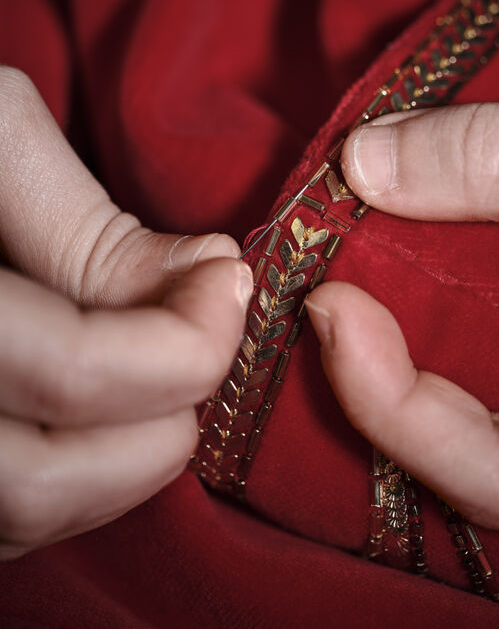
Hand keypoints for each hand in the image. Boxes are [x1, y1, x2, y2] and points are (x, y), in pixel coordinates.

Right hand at [0, 68, 251, 559]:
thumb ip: (88, 225)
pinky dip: (81, 480)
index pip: (70, 372)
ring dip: (128, 459)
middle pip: (43, 479)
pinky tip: (103, 410)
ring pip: (23, 520)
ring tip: (159, 372)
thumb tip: (206, 278)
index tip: (226, 280)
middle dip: (162, 419)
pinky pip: (5, 524)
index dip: (185, 342)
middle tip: (202, 337)